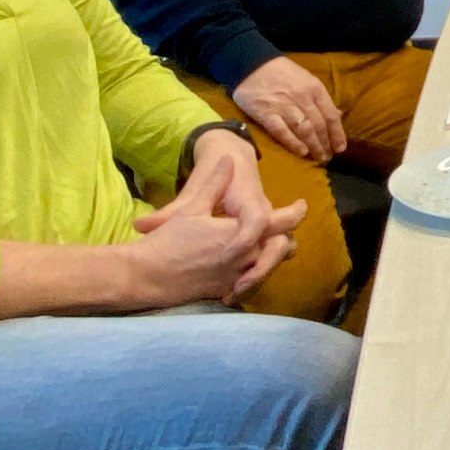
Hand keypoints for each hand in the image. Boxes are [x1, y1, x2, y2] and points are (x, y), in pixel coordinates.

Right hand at [128, 158, 303, 305]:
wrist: (148, 275)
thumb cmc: (169, 240)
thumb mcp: (191, 206)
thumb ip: (215, 184)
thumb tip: (227, 159)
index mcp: (238, 235)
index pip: (279, 224)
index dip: (294, 214)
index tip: (301, 205)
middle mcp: (243, 259)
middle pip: (281, 249)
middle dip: (285, 239)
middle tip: (286, 228)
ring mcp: (235, 278)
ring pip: (270, 267)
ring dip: (273, 256)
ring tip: (273, 244)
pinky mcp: (225, 290)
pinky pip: (252, 282)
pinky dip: (256, 273)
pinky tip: (251, 266)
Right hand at [232, 57, 344, 158]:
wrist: (250, 64)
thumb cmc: (282, 72)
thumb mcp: (306, 80)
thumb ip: (320, 99)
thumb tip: (337, 115)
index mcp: (315, 89)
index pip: (331, 115)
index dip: (337, 134)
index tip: (340, 148)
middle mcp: (302, 98)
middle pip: (319, 125)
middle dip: (325, 144)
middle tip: (327, 157)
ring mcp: (284, 107)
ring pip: (304, 130)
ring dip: (314, 146)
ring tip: (318, 158)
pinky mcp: (266, 114)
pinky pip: (282, 132)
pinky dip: (293, 143)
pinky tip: (301, 152)